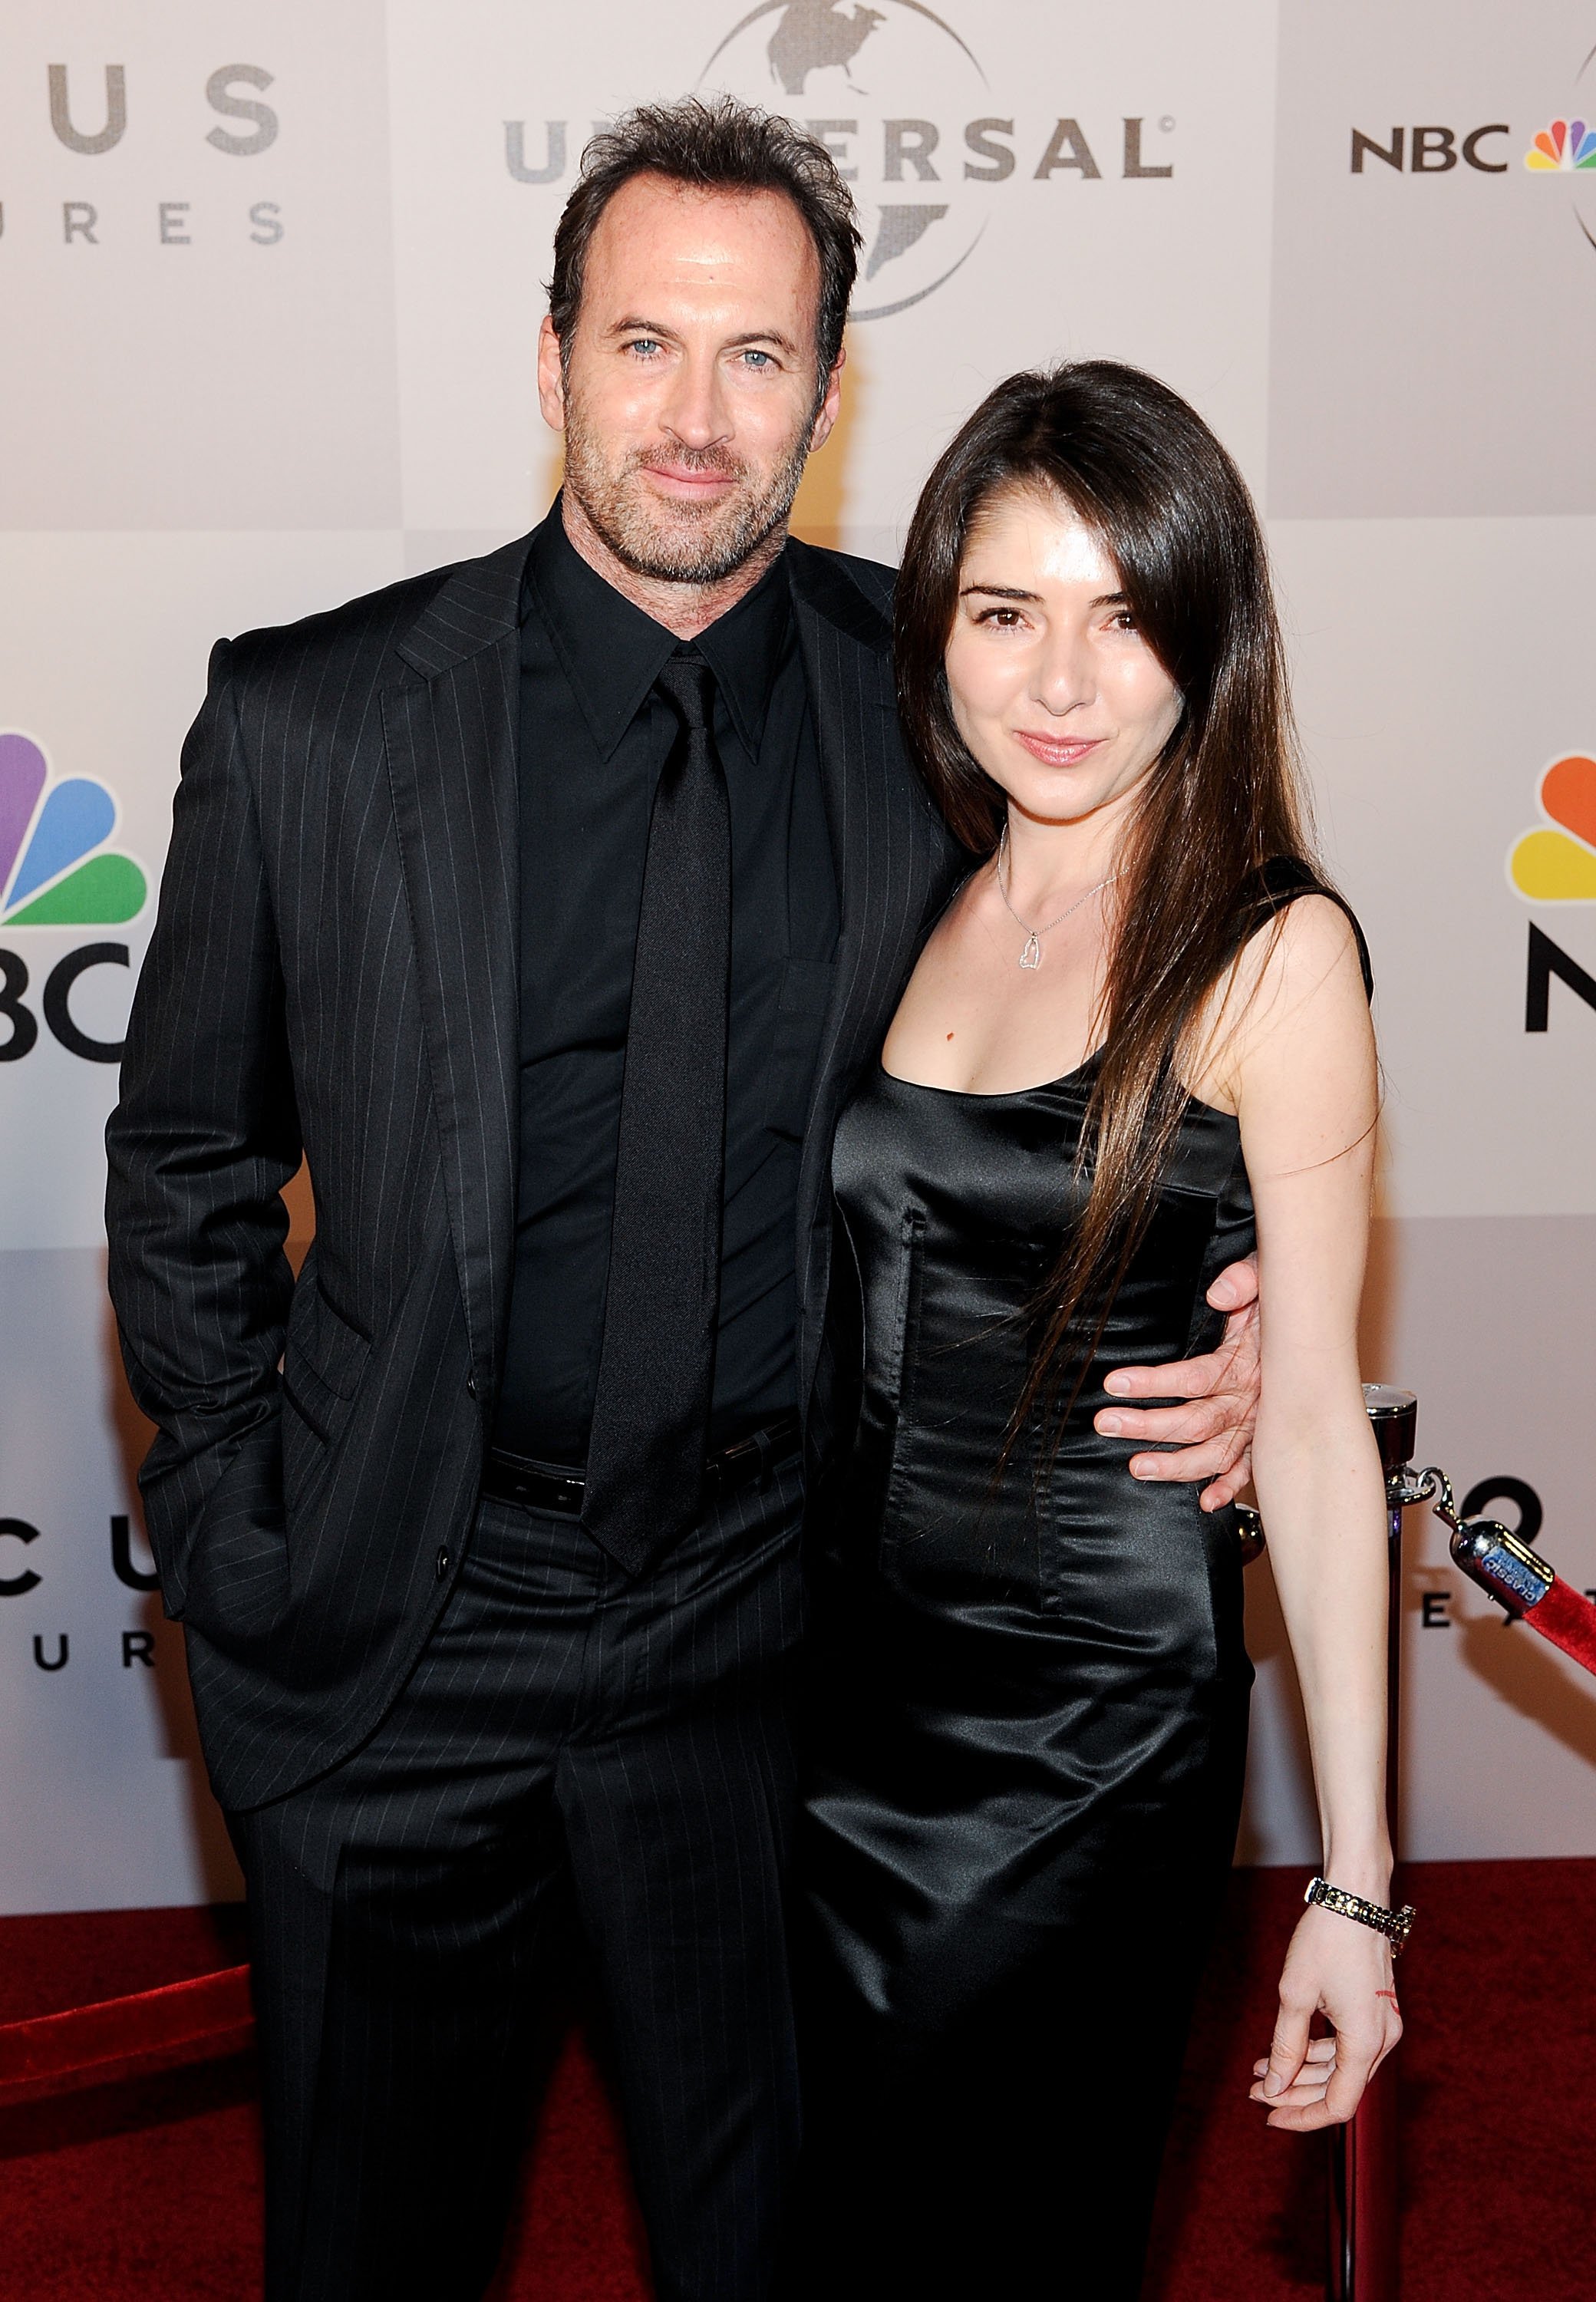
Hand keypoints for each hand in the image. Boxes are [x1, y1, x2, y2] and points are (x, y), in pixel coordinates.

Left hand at [1094, 1256, 1260, 1510]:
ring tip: (1138, 1467)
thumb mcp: (1266, 1276)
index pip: (1196, 1378)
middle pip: (1198, 1421)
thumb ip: (1244, 1281)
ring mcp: (1259, 1421)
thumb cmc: (1281, 1300)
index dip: (1155, 1382)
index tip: (1116, 1383)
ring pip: (1216, 1452)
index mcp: (1248, 1363)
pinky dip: (1229, 1486)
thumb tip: (1220, 1293)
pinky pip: (1248, 1467)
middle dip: (1149, 1426)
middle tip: (1108, 1423)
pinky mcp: (1263, 1434)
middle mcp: (1254, 1399)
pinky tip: (1206, 1501)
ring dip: (1177, 1465)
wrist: (1312, 1321)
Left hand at [1247, 1905, 1402, 2130]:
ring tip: (1262, 2067)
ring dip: (1303, 2071)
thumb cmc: (1326, 1939)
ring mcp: (1382, 2026)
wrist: (1355, 1898)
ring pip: (1341, 2067)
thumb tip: (1275, 2087)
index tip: (1270, 2116)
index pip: (1338, 2105)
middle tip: (1256, 2090)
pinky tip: (1286, 2048)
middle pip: (1339, 2087)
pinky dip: (1317, 2051)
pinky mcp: (1375, 2012)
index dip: (1303, 2117)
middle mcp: (1382, 2040)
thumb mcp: (1295, 1995)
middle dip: (1295, 2092)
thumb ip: (1286, 2047)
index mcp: (1366, 2043)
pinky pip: (1347, 2045)